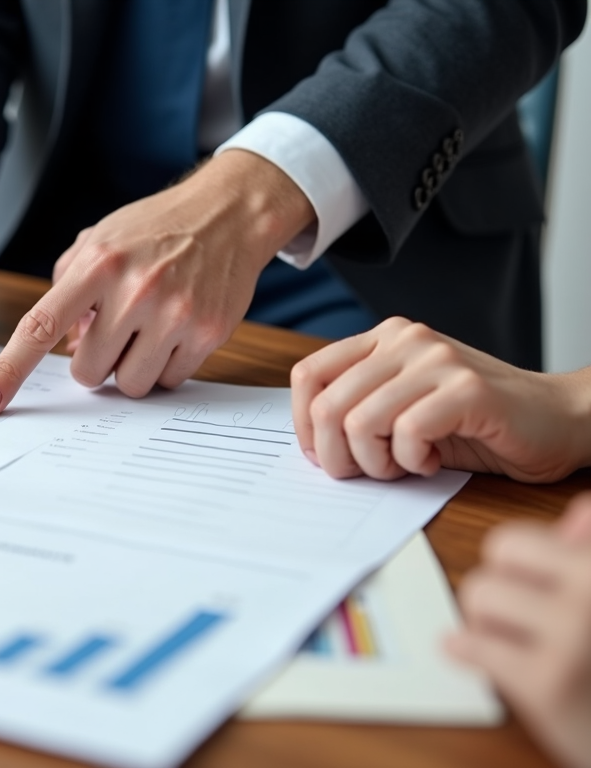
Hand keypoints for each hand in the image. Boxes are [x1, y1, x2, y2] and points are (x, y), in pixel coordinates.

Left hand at [0, 150, 315, 415]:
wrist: (229, 213)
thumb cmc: (156, 229)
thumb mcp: (100, 239)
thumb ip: (68, 287)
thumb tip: (62, 343)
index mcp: (97, 263)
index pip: (41, 326)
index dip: (10, 369)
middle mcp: (134, 289)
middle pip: (89, 372)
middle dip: (96, 361)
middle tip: (115, 332)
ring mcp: (174, 314)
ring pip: (130, 383)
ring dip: (132, 367)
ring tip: (148, 330)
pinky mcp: (207, 333)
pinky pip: (170, 380)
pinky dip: (167, 364)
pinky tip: (177, 329)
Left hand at [290, 317, 590, 481]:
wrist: (555, 421)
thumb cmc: (474, 423)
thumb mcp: (400, 409)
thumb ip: (357, 409)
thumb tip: (310, 442)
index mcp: (382, 339)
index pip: (307, 375)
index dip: (304, 426)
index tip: (325, 455)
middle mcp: (405, 340)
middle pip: (327, 406)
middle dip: (338, 457)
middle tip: (371, 471)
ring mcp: (436, 360)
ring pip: (360, 422)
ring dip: (377, 463)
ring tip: (405, 465)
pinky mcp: (466, 388)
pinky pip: (407, 433)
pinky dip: (413, 462)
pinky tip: (433, 461)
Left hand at [446, 494, 590, 767]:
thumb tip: (575, 516)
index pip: (551, 524)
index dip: (538, 554)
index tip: (538, 577)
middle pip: (503, 546)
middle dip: (505, 575)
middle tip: (519, 608)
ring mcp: (573, 635)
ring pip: (480, 592)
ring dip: (486, 618)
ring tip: (511, 640)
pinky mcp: (547, 682)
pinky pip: (474, 643)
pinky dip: (467, 650)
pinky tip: (470, 654)